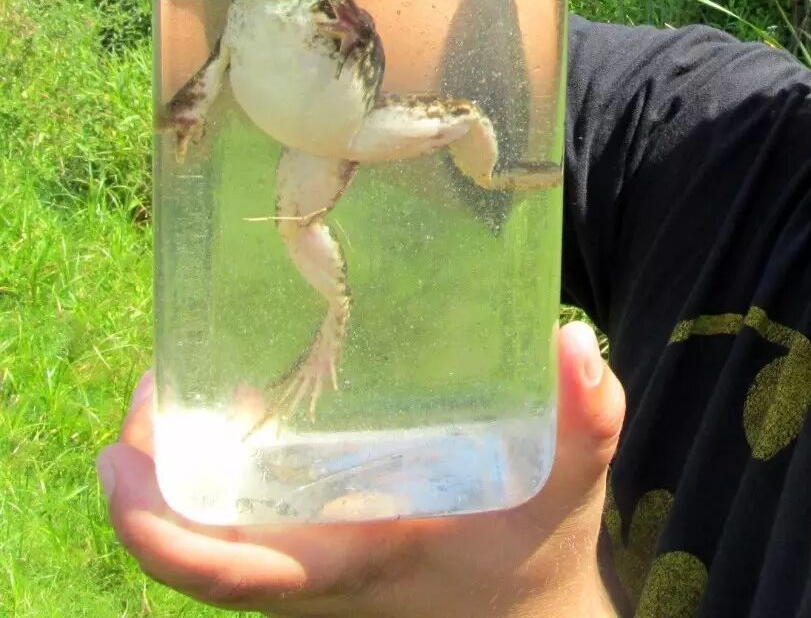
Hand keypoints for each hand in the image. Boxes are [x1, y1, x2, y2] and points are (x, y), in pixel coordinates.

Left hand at [99, 323, 622, 616]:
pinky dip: (213, 472)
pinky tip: (237, 404)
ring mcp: (310, 564)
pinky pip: (238, 523)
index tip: (119, 462)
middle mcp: (312, 573)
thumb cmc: (538, 559)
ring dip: (174, 469)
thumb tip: (570, 341)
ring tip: (176, 381)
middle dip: (147, 476)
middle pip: (191, 548)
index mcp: (352, 564)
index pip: (228, 572)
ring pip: (208, 534)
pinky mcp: (320, 547)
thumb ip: (586, 418)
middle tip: (150, 382)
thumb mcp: (571, 489)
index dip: (156, 528)